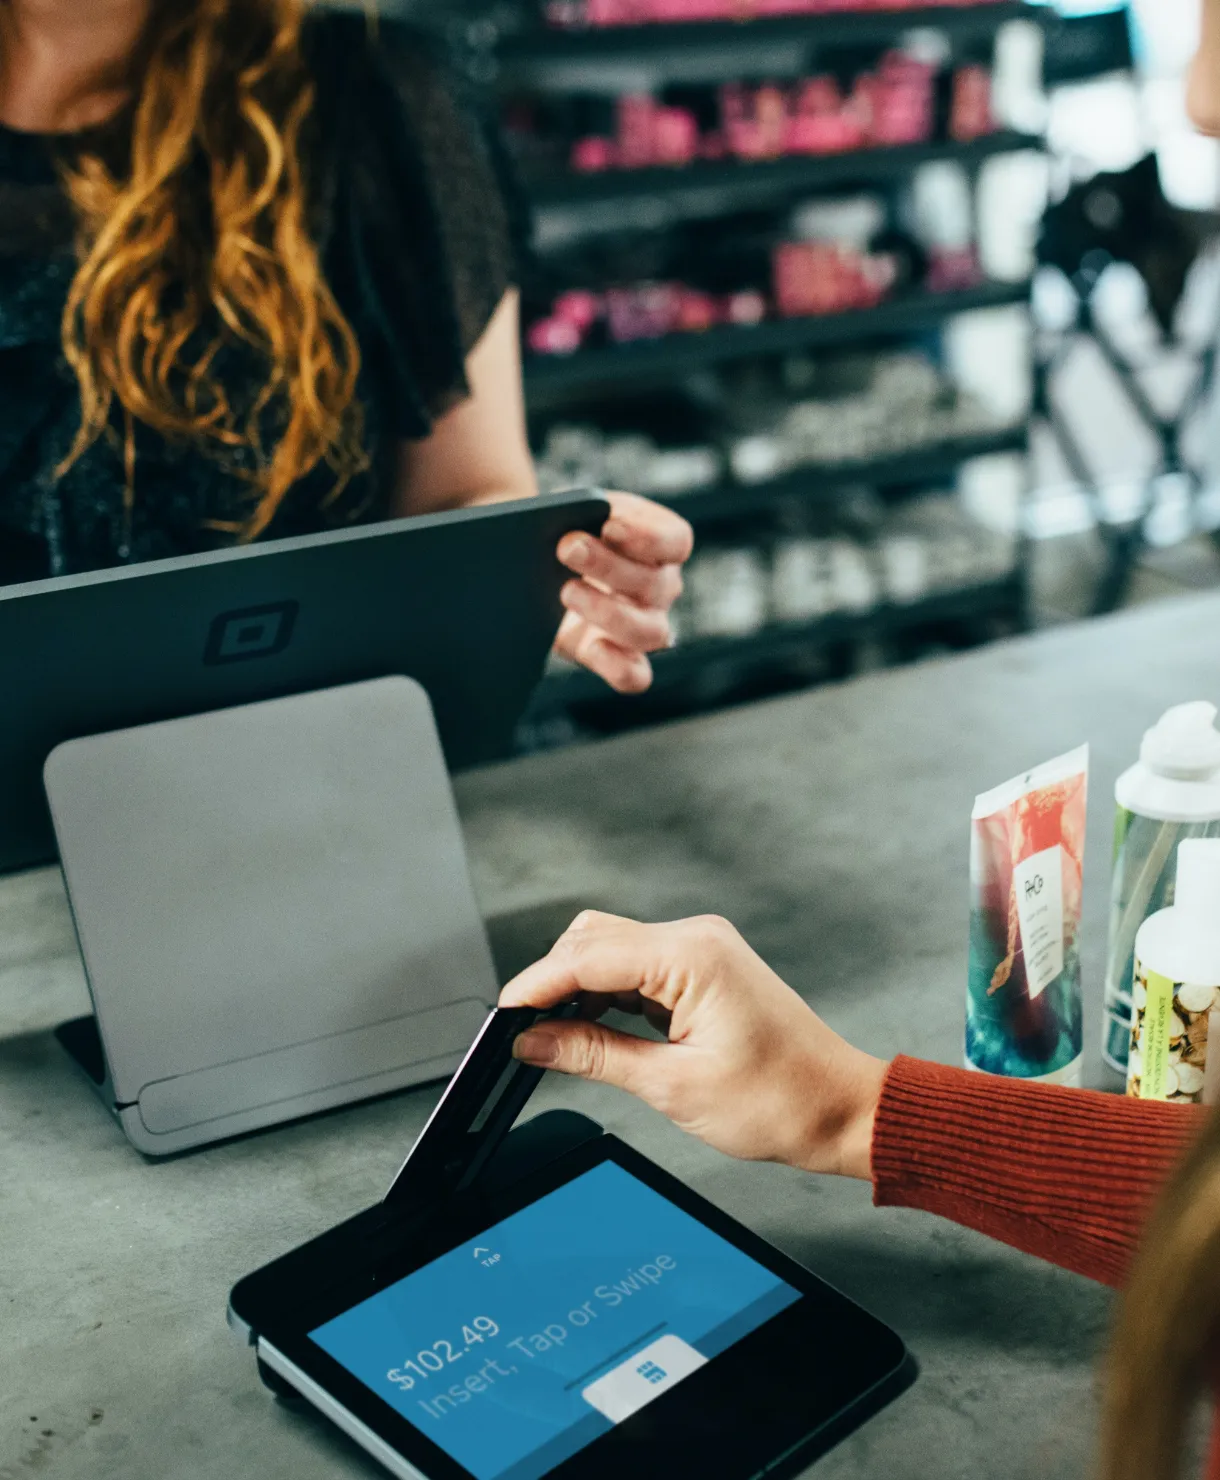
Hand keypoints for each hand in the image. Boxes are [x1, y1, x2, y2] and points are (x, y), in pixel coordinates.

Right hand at [499, 911, 887, 1179]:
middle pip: (592, 938)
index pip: (587, 956)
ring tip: (555, 1039)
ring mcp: (700, 949)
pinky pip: (636, 967)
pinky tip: (592, 1031)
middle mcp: (696, 938)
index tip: (502, 1017)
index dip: (536, 985)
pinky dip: (606, 994)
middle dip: (552, 982)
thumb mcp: (672, 1087)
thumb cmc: (780, 1101)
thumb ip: (594, 1056)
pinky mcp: (702, 967)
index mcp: (692, 957)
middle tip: (523, 1034)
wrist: (840, 1108)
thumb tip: (533, 1041)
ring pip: (611, 949)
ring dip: (578, 989)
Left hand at [554, 492, 693, 694]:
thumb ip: (581, 512)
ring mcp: (644, 626)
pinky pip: (635, 675)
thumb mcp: (576, 511)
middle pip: (655, 584)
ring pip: (650, 633)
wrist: (536, 568)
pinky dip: (619, 665)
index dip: (648, 536)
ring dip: (608, 611)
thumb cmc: (566, 531)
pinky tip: (593, 646)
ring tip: (565, 591)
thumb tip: (571, 530)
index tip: (609, 525)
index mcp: (660, 545)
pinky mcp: (616, 657)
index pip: (675, 540)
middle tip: (567, 549)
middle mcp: (660, 587)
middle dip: (609, 565)